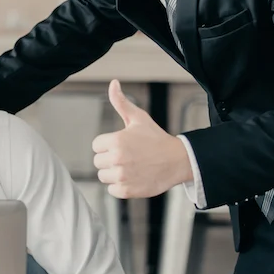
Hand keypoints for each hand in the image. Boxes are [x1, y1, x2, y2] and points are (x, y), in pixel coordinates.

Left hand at [92, 79, 191, 198]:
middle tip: (128, 156)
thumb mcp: (138, 118)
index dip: (108, 145)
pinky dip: (120, 186)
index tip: (123, 145)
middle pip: (98, 162)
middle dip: (109, 159)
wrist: (178, 161)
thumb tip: (113, 83)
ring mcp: (122, 176)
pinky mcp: (127, 190)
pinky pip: (111, 190)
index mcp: (116, 140)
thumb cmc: (156, 138)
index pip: (96, 146)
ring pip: (103, 176)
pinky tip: (133, 178)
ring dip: (113, 173)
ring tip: (130, 167)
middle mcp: (117, 159)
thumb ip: (121, 102)